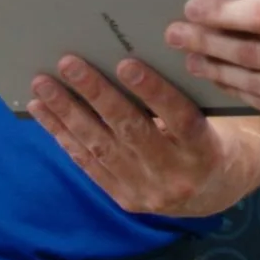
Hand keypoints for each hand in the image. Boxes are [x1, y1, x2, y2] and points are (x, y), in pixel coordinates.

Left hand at [28, 55, 250, 217]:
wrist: (216, 189)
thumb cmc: (212, 136)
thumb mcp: (212, 116)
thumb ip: (180, 96)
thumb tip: (130, 59)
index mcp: (205, 150)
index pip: (180, 118)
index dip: (153, 91)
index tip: (126, 63)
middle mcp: (176, 175)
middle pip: (131, 131)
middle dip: (96, 94)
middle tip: (69, 63)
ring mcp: (147, 191)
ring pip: (101, 148)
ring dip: (68, 114)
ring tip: (44, 86)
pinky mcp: (125, 200)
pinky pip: (89, 165)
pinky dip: (65, 136)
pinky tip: (46, 113)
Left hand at [168, 0, 259, 153]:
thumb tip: (254, 10)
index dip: (221, 11)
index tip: (193, 5)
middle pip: (249, 51)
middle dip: (205, 41)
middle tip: (175, 32)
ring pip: (253, 82)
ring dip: (216, 69)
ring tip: (190, 58)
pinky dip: (242, 93)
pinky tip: (224, 83)